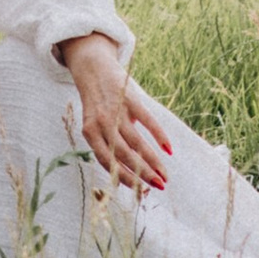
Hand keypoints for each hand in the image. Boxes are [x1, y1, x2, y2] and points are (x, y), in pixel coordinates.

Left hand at [60, 34, 172, 198]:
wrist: (92, 67)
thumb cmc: (97, 104)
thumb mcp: (96, 124)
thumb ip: (109, 143)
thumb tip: (131, 172)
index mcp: (90, 133)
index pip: (107, 162)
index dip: (124, 177)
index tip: (140, 190)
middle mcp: (101, 123)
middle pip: (124, 154)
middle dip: (143, 173)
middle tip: (159, 186)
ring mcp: (116, 110)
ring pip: (137, 142)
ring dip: (152, 161)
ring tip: (165, 174)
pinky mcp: (130, 98)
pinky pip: (147, 120)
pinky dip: (158, 135)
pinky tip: (168, 149)